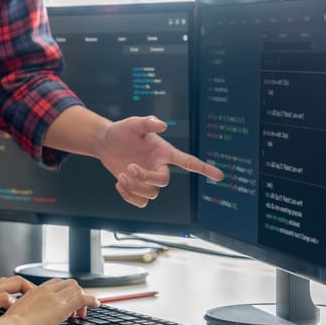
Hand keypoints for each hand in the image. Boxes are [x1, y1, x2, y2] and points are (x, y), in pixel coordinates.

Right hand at [2, 278, 99, 324]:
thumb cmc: (11, 322)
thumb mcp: (19, 308)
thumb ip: (30, 306)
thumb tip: (32, 312)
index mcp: (37, 290)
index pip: (57, 282)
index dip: (64, 291)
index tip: (65, 301)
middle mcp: (48, 291)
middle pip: (69, 283)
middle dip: (75, 294)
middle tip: (74, 309)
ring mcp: (56, 298)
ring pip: (77, 289)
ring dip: (82, 299)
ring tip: (80, 313)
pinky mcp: (62, 308)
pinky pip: (83, 299)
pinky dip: (92, 300)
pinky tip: (97, 304)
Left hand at [98, 116, 224, 207]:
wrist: (106, 142)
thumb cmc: (123, 131)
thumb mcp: (134, 123)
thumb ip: (148, 122)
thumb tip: (162, 124)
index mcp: (164, 153)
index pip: (188, 162)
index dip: (204, 168)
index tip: (219, 175)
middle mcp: (159, 167)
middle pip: (162, 182)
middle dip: (145, 178)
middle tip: (129, 167)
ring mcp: (148, 179)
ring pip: (151, 195)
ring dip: (134, 187)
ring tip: (122, 175)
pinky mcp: (137, 188)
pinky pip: (140, 202)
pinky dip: (128, 196)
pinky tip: (119, 183)